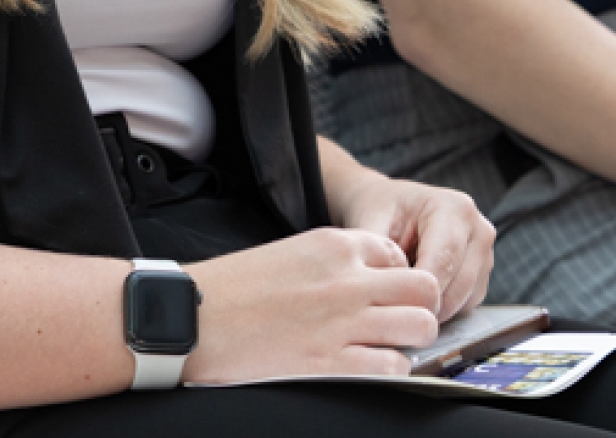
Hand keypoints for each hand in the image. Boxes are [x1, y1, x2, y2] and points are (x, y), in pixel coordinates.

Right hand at [181, 227, 440, 384]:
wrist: (190, 319)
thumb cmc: (233, 289)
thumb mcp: (292, 253)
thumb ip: (336, 263)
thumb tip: (373, 281)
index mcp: (337, 245)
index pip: (400, 255)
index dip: (395, 279)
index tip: (380, 297)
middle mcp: (349, 280)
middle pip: (424, 288)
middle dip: (419, 308)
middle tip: (398, 325)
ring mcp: (344, 322)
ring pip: (420, 327)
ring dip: (409, 341)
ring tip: (385, 349)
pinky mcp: (332, 363)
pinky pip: (392, 367)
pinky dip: (388, 371)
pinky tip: (366, 369)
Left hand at [326, 171, 495, 321]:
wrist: (397, 206)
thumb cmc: (385, 211)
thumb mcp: (372, 223)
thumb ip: (379, 255)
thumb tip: (383, 290)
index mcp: (454, 208)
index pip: (443, 260)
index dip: (418, 291)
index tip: (393, 308)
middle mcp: (478, 229)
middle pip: (459, 284)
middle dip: (426, 305)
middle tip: (394, 315)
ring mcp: (485, 252)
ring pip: (465, 299)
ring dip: (435, 310)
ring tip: (403, 303)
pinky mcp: (483, 274)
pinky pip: (467, 305)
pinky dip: (443, 310)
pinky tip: (418, 298)